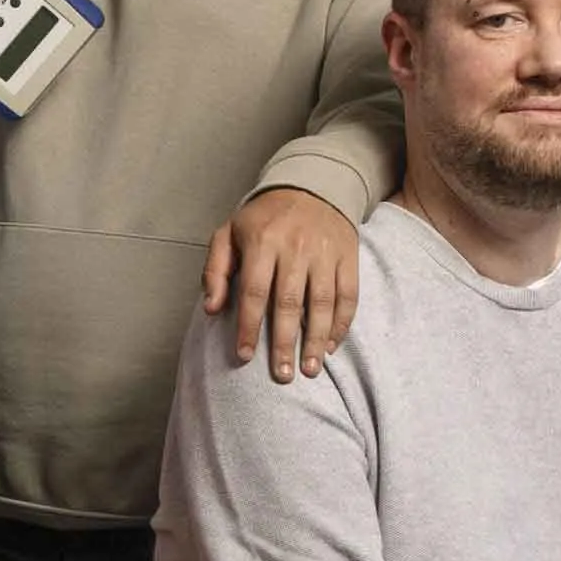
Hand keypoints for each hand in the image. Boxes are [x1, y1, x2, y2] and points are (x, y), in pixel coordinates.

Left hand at [198, 188, 362, 382]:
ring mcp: (325, 252)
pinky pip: (348, 294)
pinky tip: (331, 345)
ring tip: (308, 369)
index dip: (250, 327)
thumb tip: (212, 309)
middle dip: (285, 343)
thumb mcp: (229, 233)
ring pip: (322, 302)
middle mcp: (296, 247)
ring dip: (316, 340)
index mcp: (262, 242)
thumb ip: (215, 270)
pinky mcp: (348, 256)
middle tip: (281, 376)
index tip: (245, 356)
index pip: (254, 292)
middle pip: (289, 303)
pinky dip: (341, 323)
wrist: (313, 185)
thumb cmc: (264, 218)